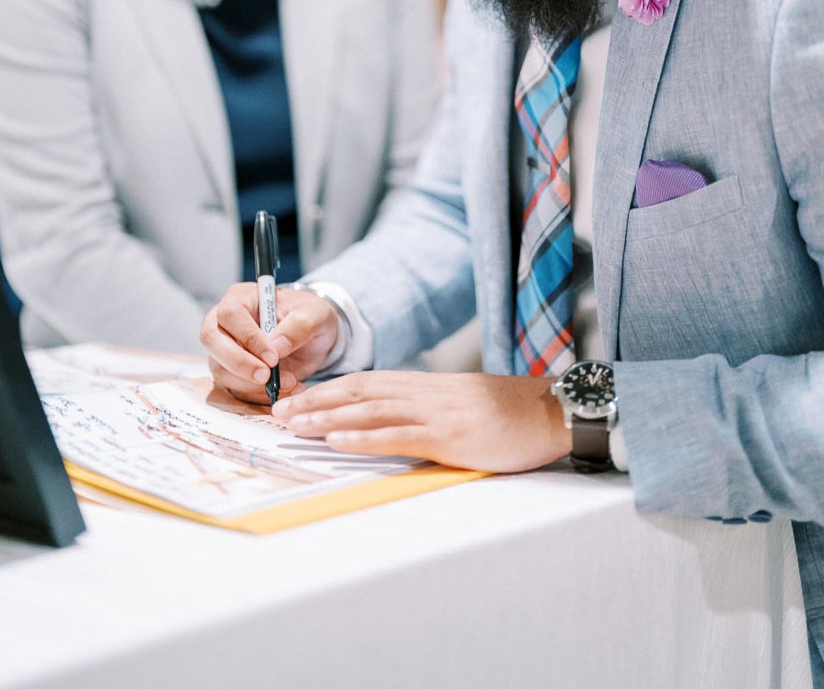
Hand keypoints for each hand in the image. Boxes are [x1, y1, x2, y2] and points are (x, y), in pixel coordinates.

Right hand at [200, 283, 339, 403]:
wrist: (315, 337)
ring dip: (252, 384)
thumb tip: (277, 346)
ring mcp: (226, 348)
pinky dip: (259, 396)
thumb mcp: (316, 313)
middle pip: (212, 340)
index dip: (248, 337)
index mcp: (242, 297)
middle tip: (266, 377)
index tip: (273, 357)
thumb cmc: (310, 315)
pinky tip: (286, 390)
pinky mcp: (232, 372)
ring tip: (289, 382)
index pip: (230, 314)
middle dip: (239, 363)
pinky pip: (235, 389)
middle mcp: (227, 322)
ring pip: (220, 369)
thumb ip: (300, 325)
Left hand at [271, 371, 571, 472]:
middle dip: (315, 401)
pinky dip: (364, 437)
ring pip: (368, 410)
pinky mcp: (447, 434)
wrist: (545, 410)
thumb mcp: (454, 403)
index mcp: (420, 384)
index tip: (293, 400)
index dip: (325, 390)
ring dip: (328, 417)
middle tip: (278, 412)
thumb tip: (387, 422)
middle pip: (356, 392)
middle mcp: (419, 392)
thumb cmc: (503, 411)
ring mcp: (432, 412)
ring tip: (295, 425)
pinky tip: (339, 440)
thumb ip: (420, 408)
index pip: (362, 382)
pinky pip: (397, 435)